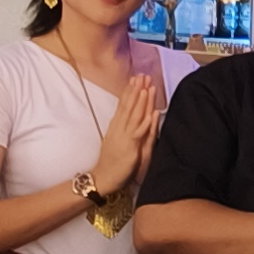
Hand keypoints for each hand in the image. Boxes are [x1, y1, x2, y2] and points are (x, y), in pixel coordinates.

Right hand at [91, 72, 164, 197]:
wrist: (102, 178)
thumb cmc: (109, 162)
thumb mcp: (114, 141)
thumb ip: (121, 130)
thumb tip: (126, 119)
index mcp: (115, 127)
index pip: (122, 105)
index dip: (129, 91)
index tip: (134, 78)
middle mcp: (118, 128)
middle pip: (128, 106)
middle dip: (136, 90)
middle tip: (142, 75)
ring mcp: (123, 136)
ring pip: (134, 115)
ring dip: (141, 100)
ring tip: (146, 86)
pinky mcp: (129, 146)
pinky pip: (139, 132)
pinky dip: (145, 121)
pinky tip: (151, 112)